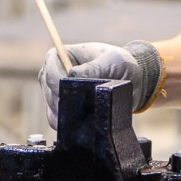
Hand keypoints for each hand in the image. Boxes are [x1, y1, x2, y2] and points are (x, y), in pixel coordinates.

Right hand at [39, 40, 162, 127]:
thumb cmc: (121, 65)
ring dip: (70, 113)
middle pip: (49, 92)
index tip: (77, 90)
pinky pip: (57, 122)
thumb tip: (73, 75)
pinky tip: (86, 119)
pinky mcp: (61, 109)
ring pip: (52, 109)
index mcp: (59, 56)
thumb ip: (94, 67)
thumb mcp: (113, 60)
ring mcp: (55, 93)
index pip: (49, 72)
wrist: (131, 81)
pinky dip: (70, 124)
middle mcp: (53, 74)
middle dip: (67, 100)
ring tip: (91, 109)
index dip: (59, 83)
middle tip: (89, 102)